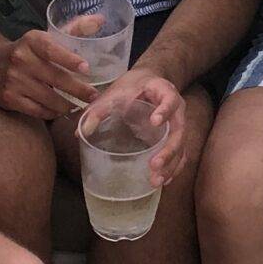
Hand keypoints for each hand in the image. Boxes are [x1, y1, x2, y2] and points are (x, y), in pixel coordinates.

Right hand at [0, 29, 94, 122]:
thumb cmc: (27, 50)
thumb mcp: (45, 36)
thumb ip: (74, 29)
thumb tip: (101, 20)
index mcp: (32, 41)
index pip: (52, 50)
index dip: (70, 59)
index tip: (87, 69)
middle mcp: (21, 59)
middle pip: (55, 78)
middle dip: (78, 90)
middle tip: (94, 96)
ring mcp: (14, 81)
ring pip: (48, 98)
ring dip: (67, 105)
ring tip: (80, 106)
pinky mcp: (9, 98)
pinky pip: (37, 110)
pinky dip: (51, 113)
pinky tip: (60, 111)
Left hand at [86, 70, 190, 187]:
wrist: (149, 81)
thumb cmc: (134, 86)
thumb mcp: (117, 92)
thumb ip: (100, 109)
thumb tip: (81, 132)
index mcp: (165, 92)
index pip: (170, 101)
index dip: (164, 111)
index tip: (154, 122)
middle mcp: (177, 110)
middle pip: (179, 131)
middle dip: (168, 150)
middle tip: (153, 165)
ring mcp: (178, 125)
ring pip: (181, 147)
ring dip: (170, 166)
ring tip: (155, 181)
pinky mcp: (175, 138)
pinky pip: (180, 155)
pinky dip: (173, 169)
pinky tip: (162, 182)